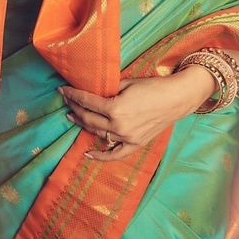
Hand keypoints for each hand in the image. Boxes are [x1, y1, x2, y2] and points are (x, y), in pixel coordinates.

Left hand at [59, 66, 215, 160]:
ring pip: (97, 133)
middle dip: (75, 108)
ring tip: (73, 116)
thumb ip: (108, 89)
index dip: (73, 95)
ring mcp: (126, 138)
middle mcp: (118, 126)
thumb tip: (93, 90)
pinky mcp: (135, 144)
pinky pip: (114, 154)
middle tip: (66, 100)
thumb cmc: (153, 86)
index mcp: (115, 108)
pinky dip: (100, 155)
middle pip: (88, 118)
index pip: (87, 102)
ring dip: (83, 124)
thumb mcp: (127, 82)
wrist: (176, 98)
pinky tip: (87, 153)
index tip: (62, 90)